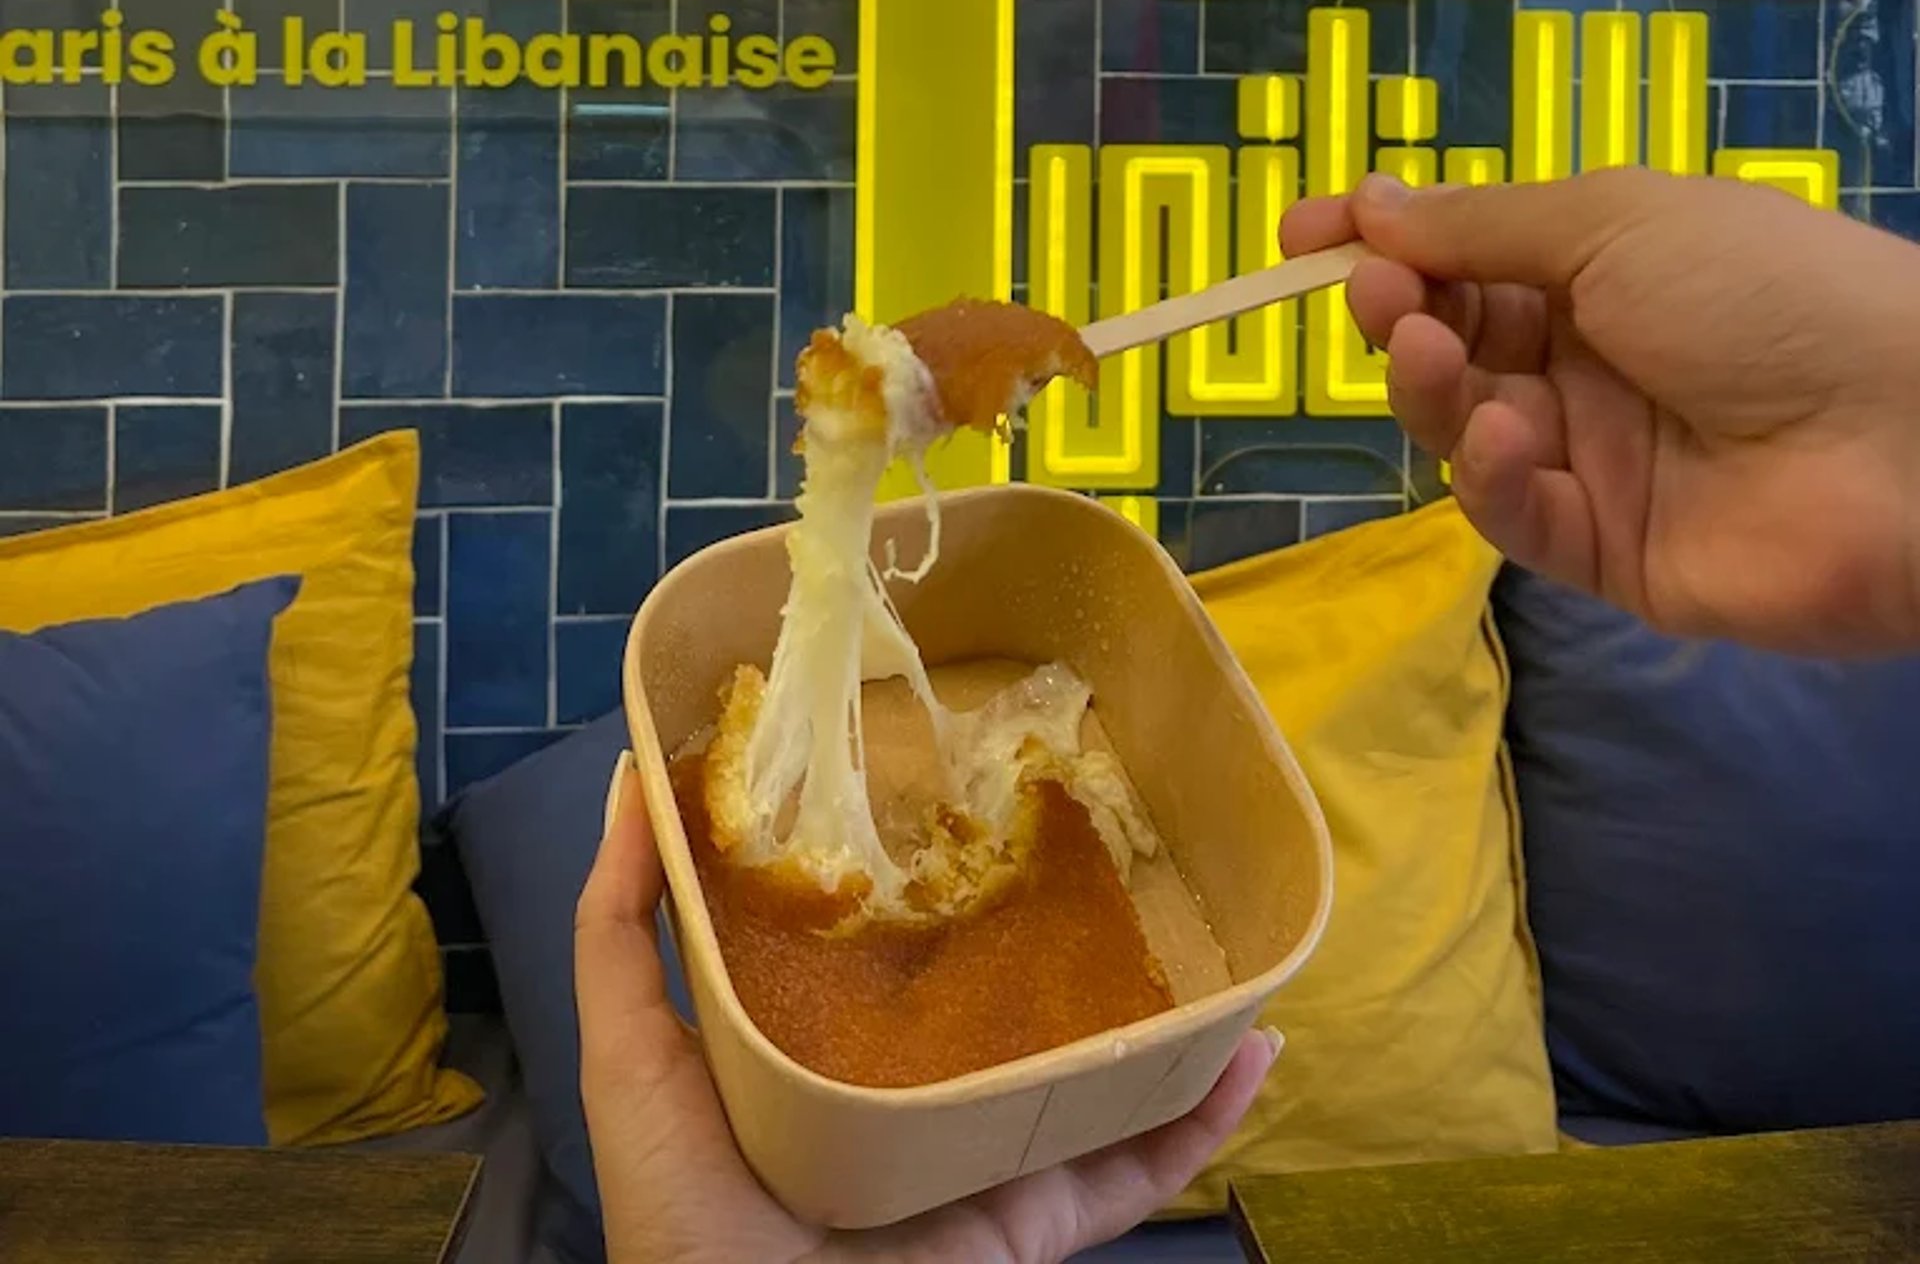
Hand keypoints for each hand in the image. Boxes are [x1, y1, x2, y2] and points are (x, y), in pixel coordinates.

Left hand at [576, 757, 1276, 1263]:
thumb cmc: (679, 1206)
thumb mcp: (631, 1049)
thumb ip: (622, 922)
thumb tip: (628, 773)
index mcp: (830, 1056)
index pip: (898, 954)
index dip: (935, 877)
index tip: (975, 781)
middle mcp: (919, 1104)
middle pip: (1013, 1009)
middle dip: (1073, 939)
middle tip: (1128, 846)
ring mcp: (987, 1165)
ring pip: (1098, 1080)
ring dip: (1169, 1018)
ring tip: (1224, 939)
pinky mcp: (1037, 1229)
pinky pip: (1138, 1170)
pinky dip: (1205, 1118)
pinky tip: (1256, 1046)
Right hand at [1283, 167, 1919, 656]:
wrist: (1904, 435)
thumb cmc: (1762, 289)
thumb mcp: (1615, 221)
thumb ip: (1480, 227)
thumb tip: (1367, 206)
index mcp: (1603, 268)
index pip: (1464, 257)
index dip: (1380, 247)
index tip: (1299, 242)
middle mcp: (1592, 362)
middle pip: (1451, 342)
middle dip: (1399, 314)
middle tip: (1380, 296)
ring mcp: (1600, 462)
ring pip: (1465, 431)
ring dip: (1433, 389)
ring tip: (1435, 356)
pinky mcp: (1612, 556)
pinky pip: (1520, 516)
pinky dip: (1495, 475)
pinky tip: (1510, 438)